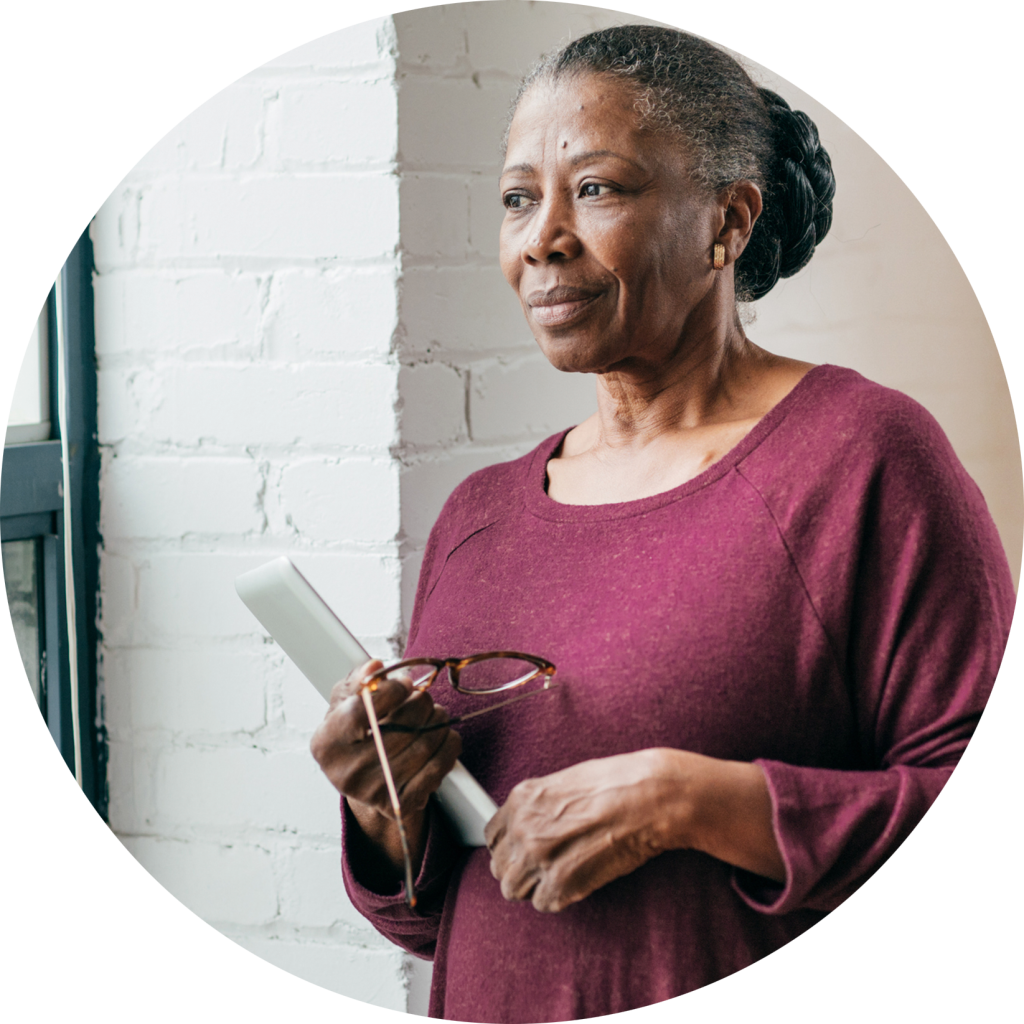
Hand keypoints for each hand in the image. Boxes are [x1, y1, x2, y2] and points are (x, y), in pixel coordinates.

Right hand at [310, 659, 461, 818]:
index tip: (405, 683)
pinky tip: (443, 737)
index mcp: (327, 744)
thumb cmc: (356, 735)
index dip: (391, 691)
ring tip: (434, 714)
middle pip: (401, 726)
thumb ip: (357, 682)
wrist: (365, 781)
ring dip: (438, 721)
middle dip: (421, 703)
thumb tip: (374, 667)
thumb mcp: (345, 705)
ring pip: (425, 743)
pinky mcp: (403, 804)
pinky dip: (448, 745)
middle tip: (422, 698)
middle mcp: (347, 772)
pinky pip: (439, 766)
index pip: (362, 710)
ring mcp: (375, 792)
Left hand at [484, 750, 674, 912]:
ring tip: (558, 875)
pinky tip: (575, 882)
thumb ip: (537, 806)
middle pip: (500, 867)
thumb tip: (529, 824)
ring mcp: (539, 858)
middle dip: (519, 868)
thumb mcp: (563, 781)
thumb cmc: (615, 783)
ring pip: (514, 890)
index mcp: (521, 800)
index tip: (521, 850)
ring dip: (533, 886)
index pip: (492, 837)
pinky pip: (543, 903)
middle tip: (543, 865)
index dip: (509, 846)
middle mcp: (523, 829)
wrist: (648, 798)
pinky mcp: (561, 884)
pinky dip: (558, 898)